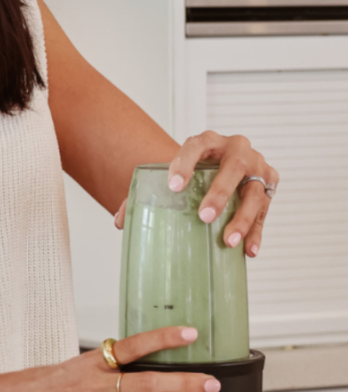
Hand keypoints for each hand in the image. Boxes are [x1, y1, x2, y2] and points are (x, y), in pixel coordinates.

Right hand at [0, 326, 219, 391]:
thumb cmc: (31, 387)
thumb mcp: (66, 367)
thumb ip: (97, 369)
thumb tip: (122, 366)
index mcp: (91, 363)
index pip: (134, 346)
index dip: (164, 339)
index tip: (190, 334)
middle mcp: (96, 386)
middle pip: (148, 381)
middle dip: (183, 381)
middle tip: (211, 382)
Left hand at [114, 131, 278, 257]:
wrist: (221, 166)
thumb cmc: (194, 171)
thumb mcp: (174, 175)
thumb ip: (145, 195)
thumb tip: (121, 222)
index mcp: (208, 141)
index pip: (196, 145)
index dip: (185, 163)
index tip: (173, 186)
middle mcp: (236, 148)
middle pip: (233, 167)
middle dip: (220, 193)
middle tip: (204, 217)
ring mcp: (257, 166)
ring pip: (255, 192)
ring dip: (242, 218)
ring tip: (228, 241)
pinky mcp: (270, 185)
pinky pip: (266, 211)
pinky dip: (257, 232)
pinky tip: (249, 251)